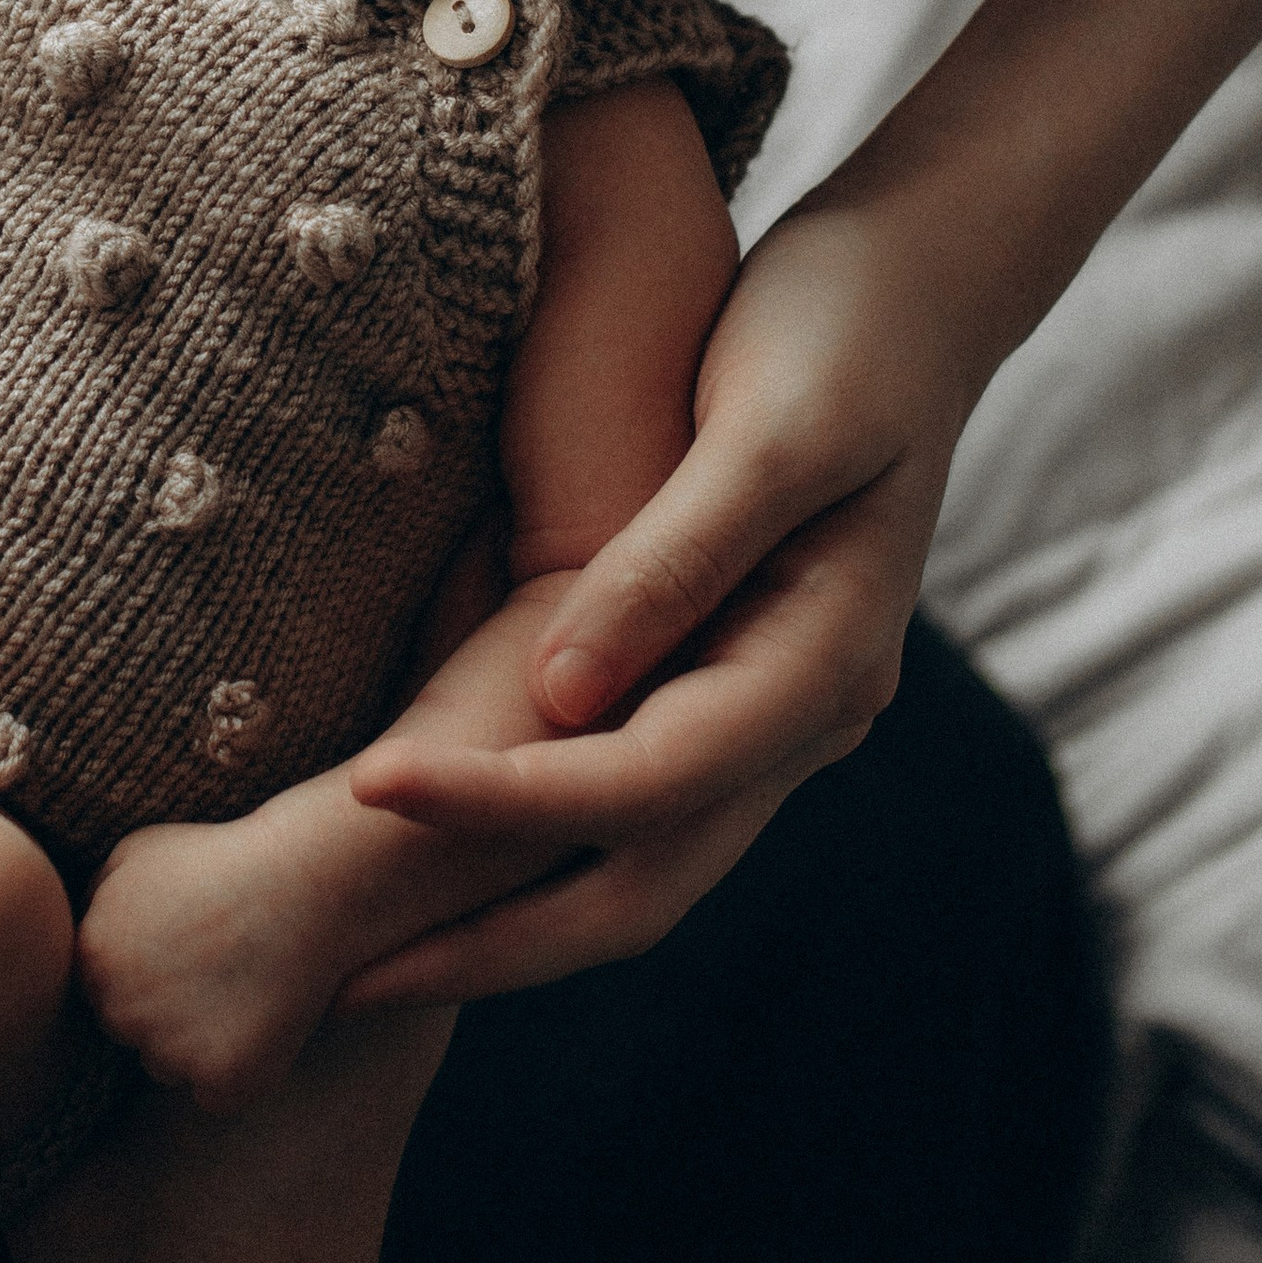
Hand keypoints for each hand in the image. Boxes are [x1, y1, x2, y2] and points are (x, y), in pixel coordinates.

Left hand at [77, 812, 353, 1113]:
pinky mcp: (221, 1081)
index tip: (185, 947)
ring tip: (242, 984)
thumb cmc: (219, 860)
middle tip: (217, 965)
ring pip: (171, 1066)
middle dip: (167, 1010)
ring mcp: (170, 1051)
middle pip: (133, 1035)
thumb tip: (64, 937)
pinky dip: (238, 1067)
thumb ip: (91, 901)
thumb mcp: (134, 855)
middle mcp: (120, 1012)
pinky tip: (262, 1017)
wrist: (303, 879)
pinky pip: (216, 1093)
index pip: (103, 994)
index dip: (148, 973)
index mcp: (92, 959)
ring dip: (199, 1041)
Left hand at [335, 195, 975, 1006]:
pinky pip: (636, 802)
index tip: (370, 786)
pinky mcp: (735, 679)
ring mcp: (775, 711)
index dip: (504, 799)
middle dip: (495, 941)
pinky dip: (543, 841)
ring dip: (511, 915)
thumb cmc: (839, 327)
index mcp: (824, 666)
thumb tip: (558, 698)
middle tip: (343, 981)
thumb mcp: (767, 427)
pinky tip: (450, 841)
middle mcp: (808, 719)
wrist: (917, 281)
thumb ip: (672, 561)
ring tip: (372, 950)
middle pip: (643, 886)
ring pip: (640, 867)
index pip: (643, 786)